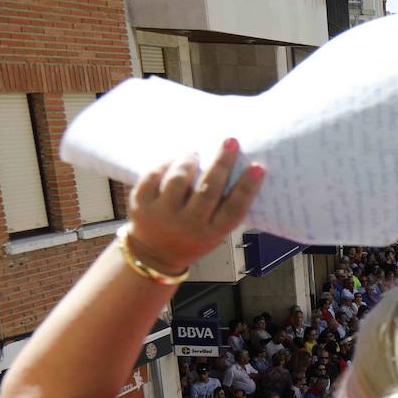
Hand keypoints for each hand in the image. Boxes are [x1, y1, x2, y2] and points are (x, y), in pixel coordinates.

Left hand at [125, 141, 264, 273]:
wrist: (154, 255)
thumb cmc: (192, 237)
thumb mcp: (213, 232)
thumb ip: (222, 209)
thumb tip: (233, 169)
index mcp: (211, 233)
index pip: (233, 209)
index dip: (247, 187)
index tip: (258, 167)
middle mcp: (187, 226)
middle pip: (208, 190)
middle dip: (221, 163)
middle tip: (231, 142)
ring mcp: (161, 215)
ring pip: (178, 180)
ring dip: (189, 162)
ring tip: (194, 155)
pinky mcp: (140, 205)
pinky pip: (153, 177)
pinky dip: (165, 165)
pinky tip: (173, 162)